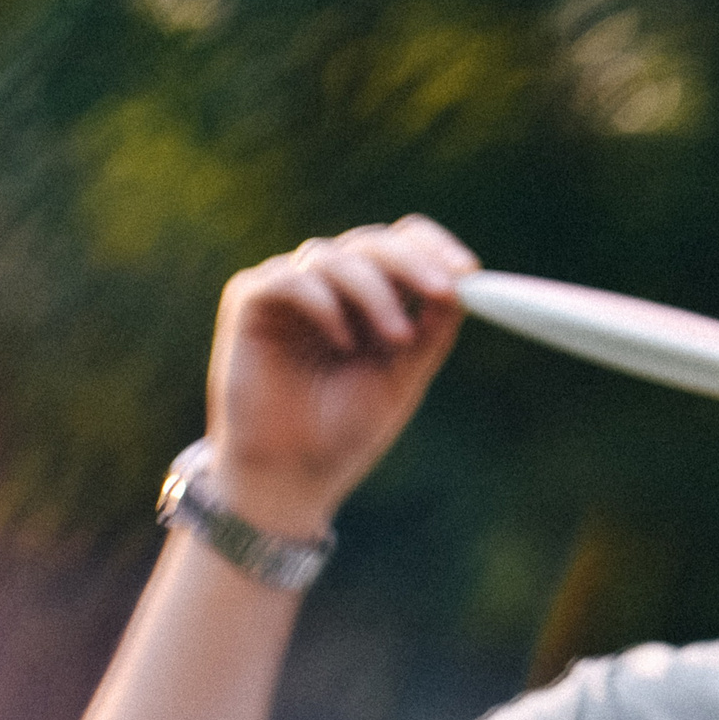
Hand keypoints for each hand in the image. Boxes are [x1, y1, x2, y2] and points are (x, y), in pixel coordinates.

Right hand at [204, 216, 477, 536]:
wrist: (291, 477)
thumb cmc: (345, 431)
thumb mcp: (402, 379)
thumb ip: (431, 333)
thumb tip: (466, 286)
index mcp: (370, 298)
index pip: (401, 244)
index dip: (434, 248)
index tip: (469, 272)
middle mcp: (329, 286)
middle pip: (372, 242)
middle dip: (412, 263)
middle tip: (442, 292)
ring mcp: (289, 291)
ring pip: (333, 256)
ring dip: (373, 291)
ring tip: (396, 340)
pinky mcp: (249, 302)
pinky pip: (289, 279)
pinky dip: (322, 301)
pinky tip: (342, 340)